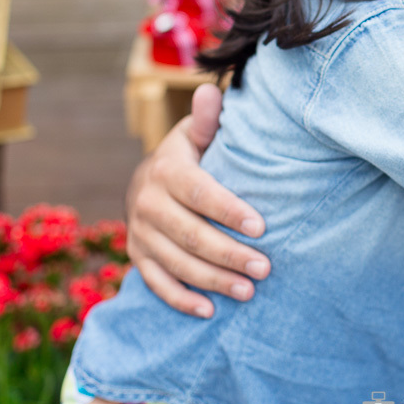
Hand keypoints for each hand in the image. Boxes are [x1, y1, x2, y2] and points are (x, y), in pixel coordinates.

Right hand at [126, 83, 270, 317]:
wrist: (148, 179)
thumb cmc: (190, 154)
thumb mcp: (196, 134)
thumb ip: (207, 121)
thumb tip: (211, 92)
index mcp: (166, 170)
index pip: (200, 193)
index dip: (230, 211)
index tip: (262, 227)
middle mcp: (147, 203)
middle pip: (191, 235)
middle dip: (229, 254)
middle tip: (266, 268)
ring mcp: (140, 233)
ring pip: (177, 263)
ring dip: (213, 281)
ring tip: (249, 292)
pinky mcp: (137, 256)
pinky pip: (156, 284)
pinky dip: (181, 299)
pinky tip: (210, 311)